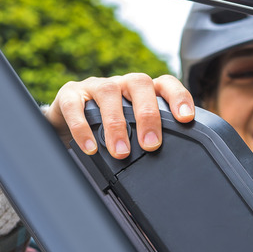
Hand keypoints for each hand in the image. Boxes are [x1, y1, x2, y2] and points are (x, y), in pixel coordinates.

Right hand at [45, 73, 194, 158]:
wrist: (66, 120)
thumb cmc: (108, 126)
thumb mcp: (133, 129)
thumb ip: (149, 138)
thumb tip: (171, 168)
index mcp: (143, 90)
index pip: (166, 83)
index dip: (178, 97)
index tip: (186, 118)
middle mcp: (122, 83)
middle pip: (140, 84)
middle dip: (147, 115)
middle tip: (151, 145)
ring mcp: (95, 86)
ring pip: (109, 92)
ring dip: (116, 123)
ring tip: (121, 152)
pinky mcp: (70, 94)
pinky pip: (75, 106)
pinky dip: (82, 127)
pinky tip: (90, 148)